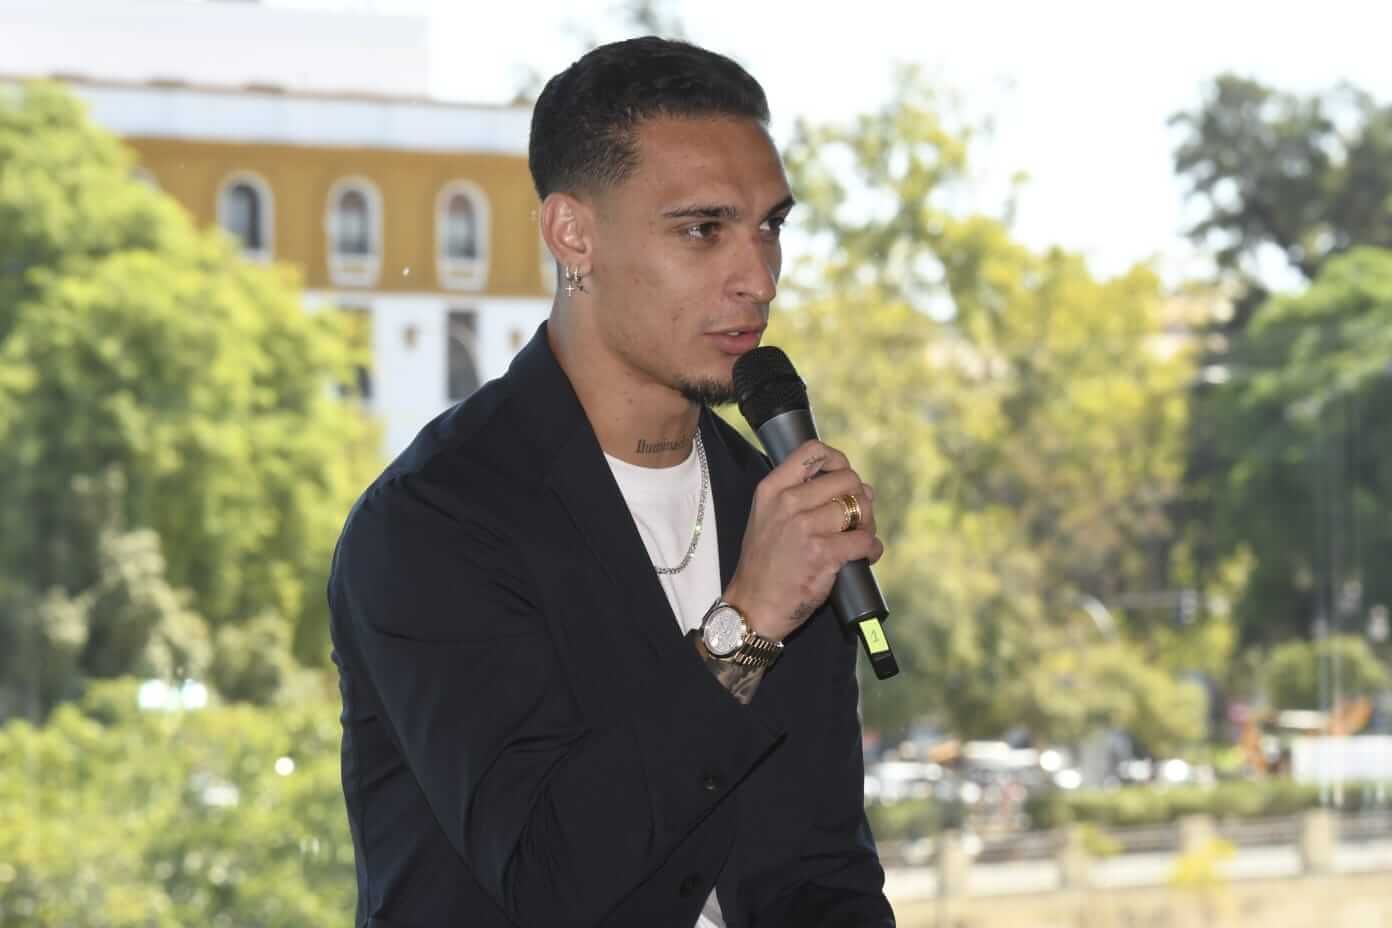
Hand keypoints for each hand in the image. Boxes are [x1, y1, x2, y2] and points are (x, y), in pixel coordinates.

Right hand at [724, 440, 881, 641]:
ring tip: (859, 539)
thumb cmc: (765, 564)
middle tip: (855, 520)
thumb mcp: (768, 517)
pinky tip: (864, 557)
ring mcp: (804, 527)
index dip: (838, 461)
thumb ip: (802, 496)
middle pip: (846, 478)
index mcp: (772, 489)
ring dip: (868, 525)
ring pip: (859, 507)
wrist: (753, 606)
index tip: (843, 480)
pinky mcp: (822, 553)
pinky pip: (864, 540)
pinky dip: (872, 549)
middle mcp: (787, 502)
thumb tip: (859, 488)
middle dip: (859, 498)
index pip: (812, 451)